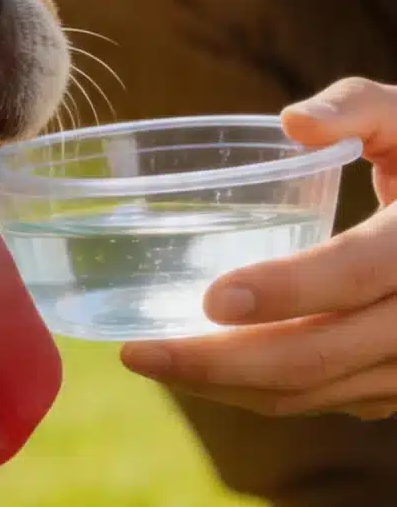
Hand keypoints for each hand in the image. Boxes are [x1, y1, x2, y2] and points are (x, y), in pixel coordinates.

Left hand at [121, 79, 396, 419]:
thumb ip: (357, 106)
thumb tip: (292, 122)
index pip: (356, 275)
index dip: (287, 290)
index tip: (210, 298)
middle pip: (318, 355)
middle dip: (220, 363)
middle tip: (137, 353)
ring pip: (312, 392)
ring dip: (227, 387)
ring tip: (153, 360)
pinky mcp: (394, 386)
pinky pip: (319, 400)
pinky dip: (255, 391)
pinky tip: (202, 368)